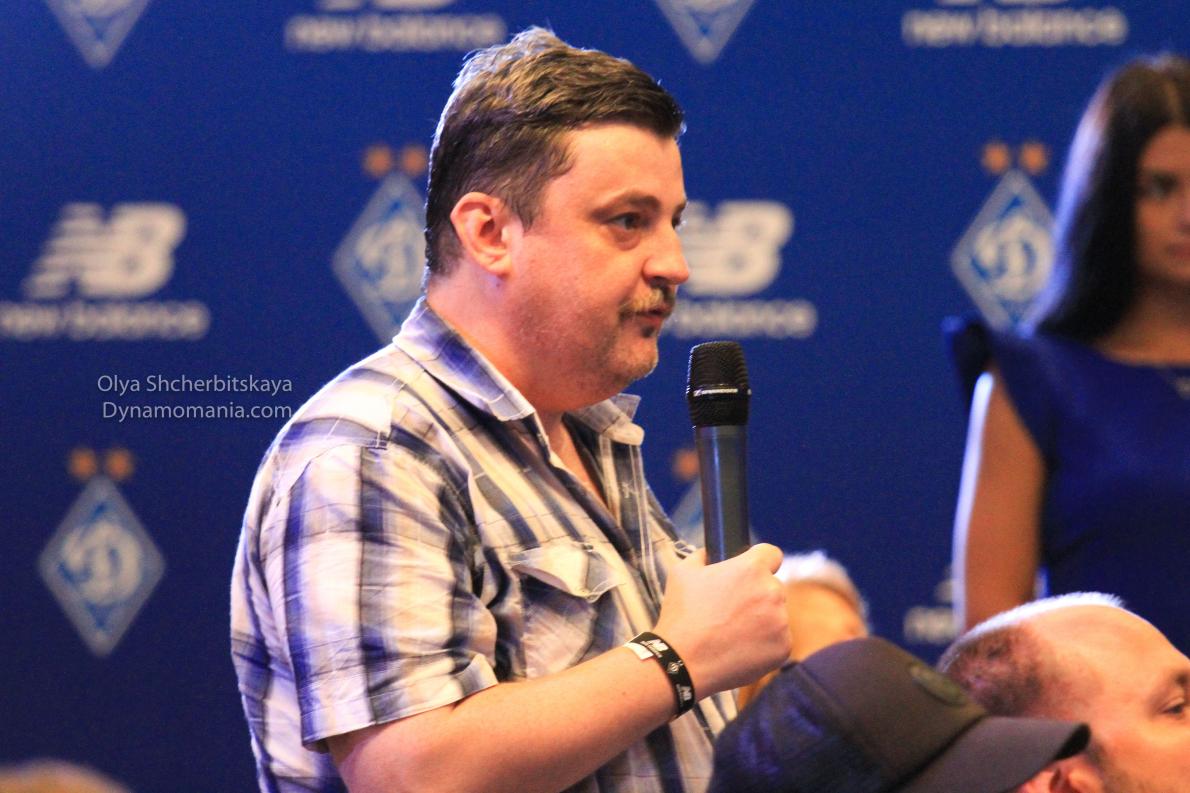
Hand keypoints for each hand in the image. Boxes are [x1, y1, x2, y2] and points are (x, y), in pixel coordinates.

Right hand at [652, 544, 791, 696]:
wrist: (682, 663)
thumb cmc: (681, 616)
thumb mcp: (682, 573)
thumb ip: (702, 556)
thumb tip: (709, 553)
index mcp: (751, 569)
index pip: (771, 554)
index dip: (760, 561)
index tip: (750, 574)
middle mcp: (772, 592)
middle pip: (772, 587)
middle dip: (756, 595)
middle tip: (731, 610)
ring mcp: (780, 622)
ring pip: (776, 615)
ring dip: (761, 620)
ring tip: (731, 633)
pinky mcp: (783, 648)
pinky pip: (778, 640)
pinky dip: (763, 645)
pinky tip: (739, 649)